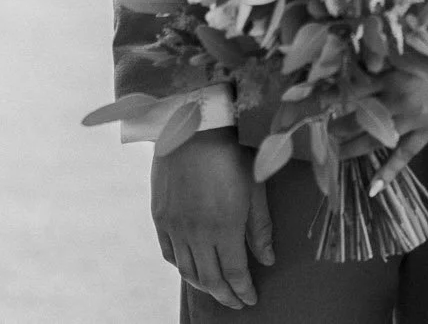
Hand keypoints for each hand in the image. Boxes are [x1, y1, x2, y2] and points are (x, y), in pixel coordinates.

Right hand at [151, 127, 274, 309]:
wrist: (192, 125)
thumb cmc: (232, 152)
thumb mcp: (255, 186)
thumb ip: (260, 226)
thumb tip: (268, 259)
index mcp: (224, 227)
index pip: (234, 273)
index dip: (243, 291)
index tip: (251, 299)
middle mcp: (196, 232)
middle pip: (210, 279)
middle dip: (225, 295)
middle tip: (236, 301)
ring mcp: (175, 226)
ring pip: (187, 270)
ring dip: (204, 285)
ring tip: (217, 289)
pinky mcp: (159, 216)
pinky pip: (169, 253)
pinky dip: (181, 267)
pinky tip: (191, 268)